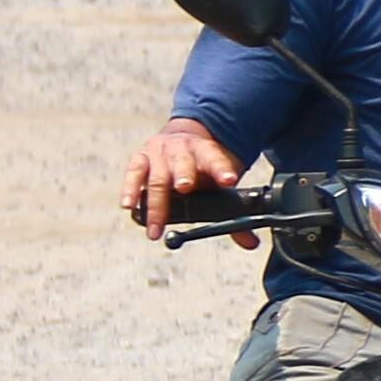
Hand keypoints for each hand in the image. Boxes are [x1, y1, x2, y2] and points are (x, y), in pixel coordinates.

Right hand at [125, 117, 248, 243]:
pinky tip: (129, 206)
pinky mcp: (140, 158)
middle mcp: (182, 149)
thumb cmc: (201, 166)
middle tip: (186, 188)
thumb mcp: (218, 179)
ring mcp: (159, 153)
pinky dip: (130, 190)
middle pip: (183, 163)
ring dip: (157, 201)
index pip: (216, 159)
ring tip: (156, 224)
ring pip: (157, 175)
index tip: (229, 181)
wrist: (182, 137)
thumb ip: (233, 212)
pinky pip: (134, 174)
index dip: (222, 169)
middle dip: (184, 175)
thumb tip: (251, 243)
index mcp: (206, 151)